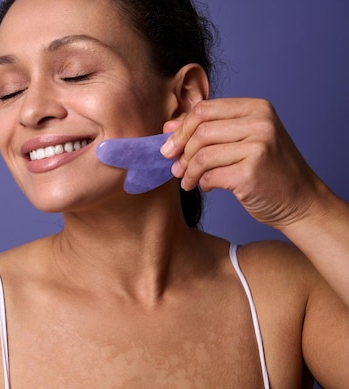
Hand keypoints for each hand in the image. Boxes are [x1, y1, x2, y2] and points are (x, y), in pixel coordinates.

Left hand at [160, 98, 320, 228]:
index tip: (169, 146)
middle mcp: (260, 123)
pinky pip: (210, 175)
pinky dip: (201, 183)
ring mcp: (259, 146)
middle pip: (200, 131)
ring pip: (202, 154)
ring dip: (188, 171)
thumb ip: (208, 130)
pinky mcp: (251, 172)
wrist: (301, 201)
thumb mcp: (242, 140)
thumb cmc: (268, 171)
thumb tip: (167, 127)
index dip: (181, 128)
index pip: (204, 109)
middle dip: (181, 151)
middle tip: (174, 167)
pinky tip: (206, 187)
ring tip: (187, 180)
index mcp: (257, 108)